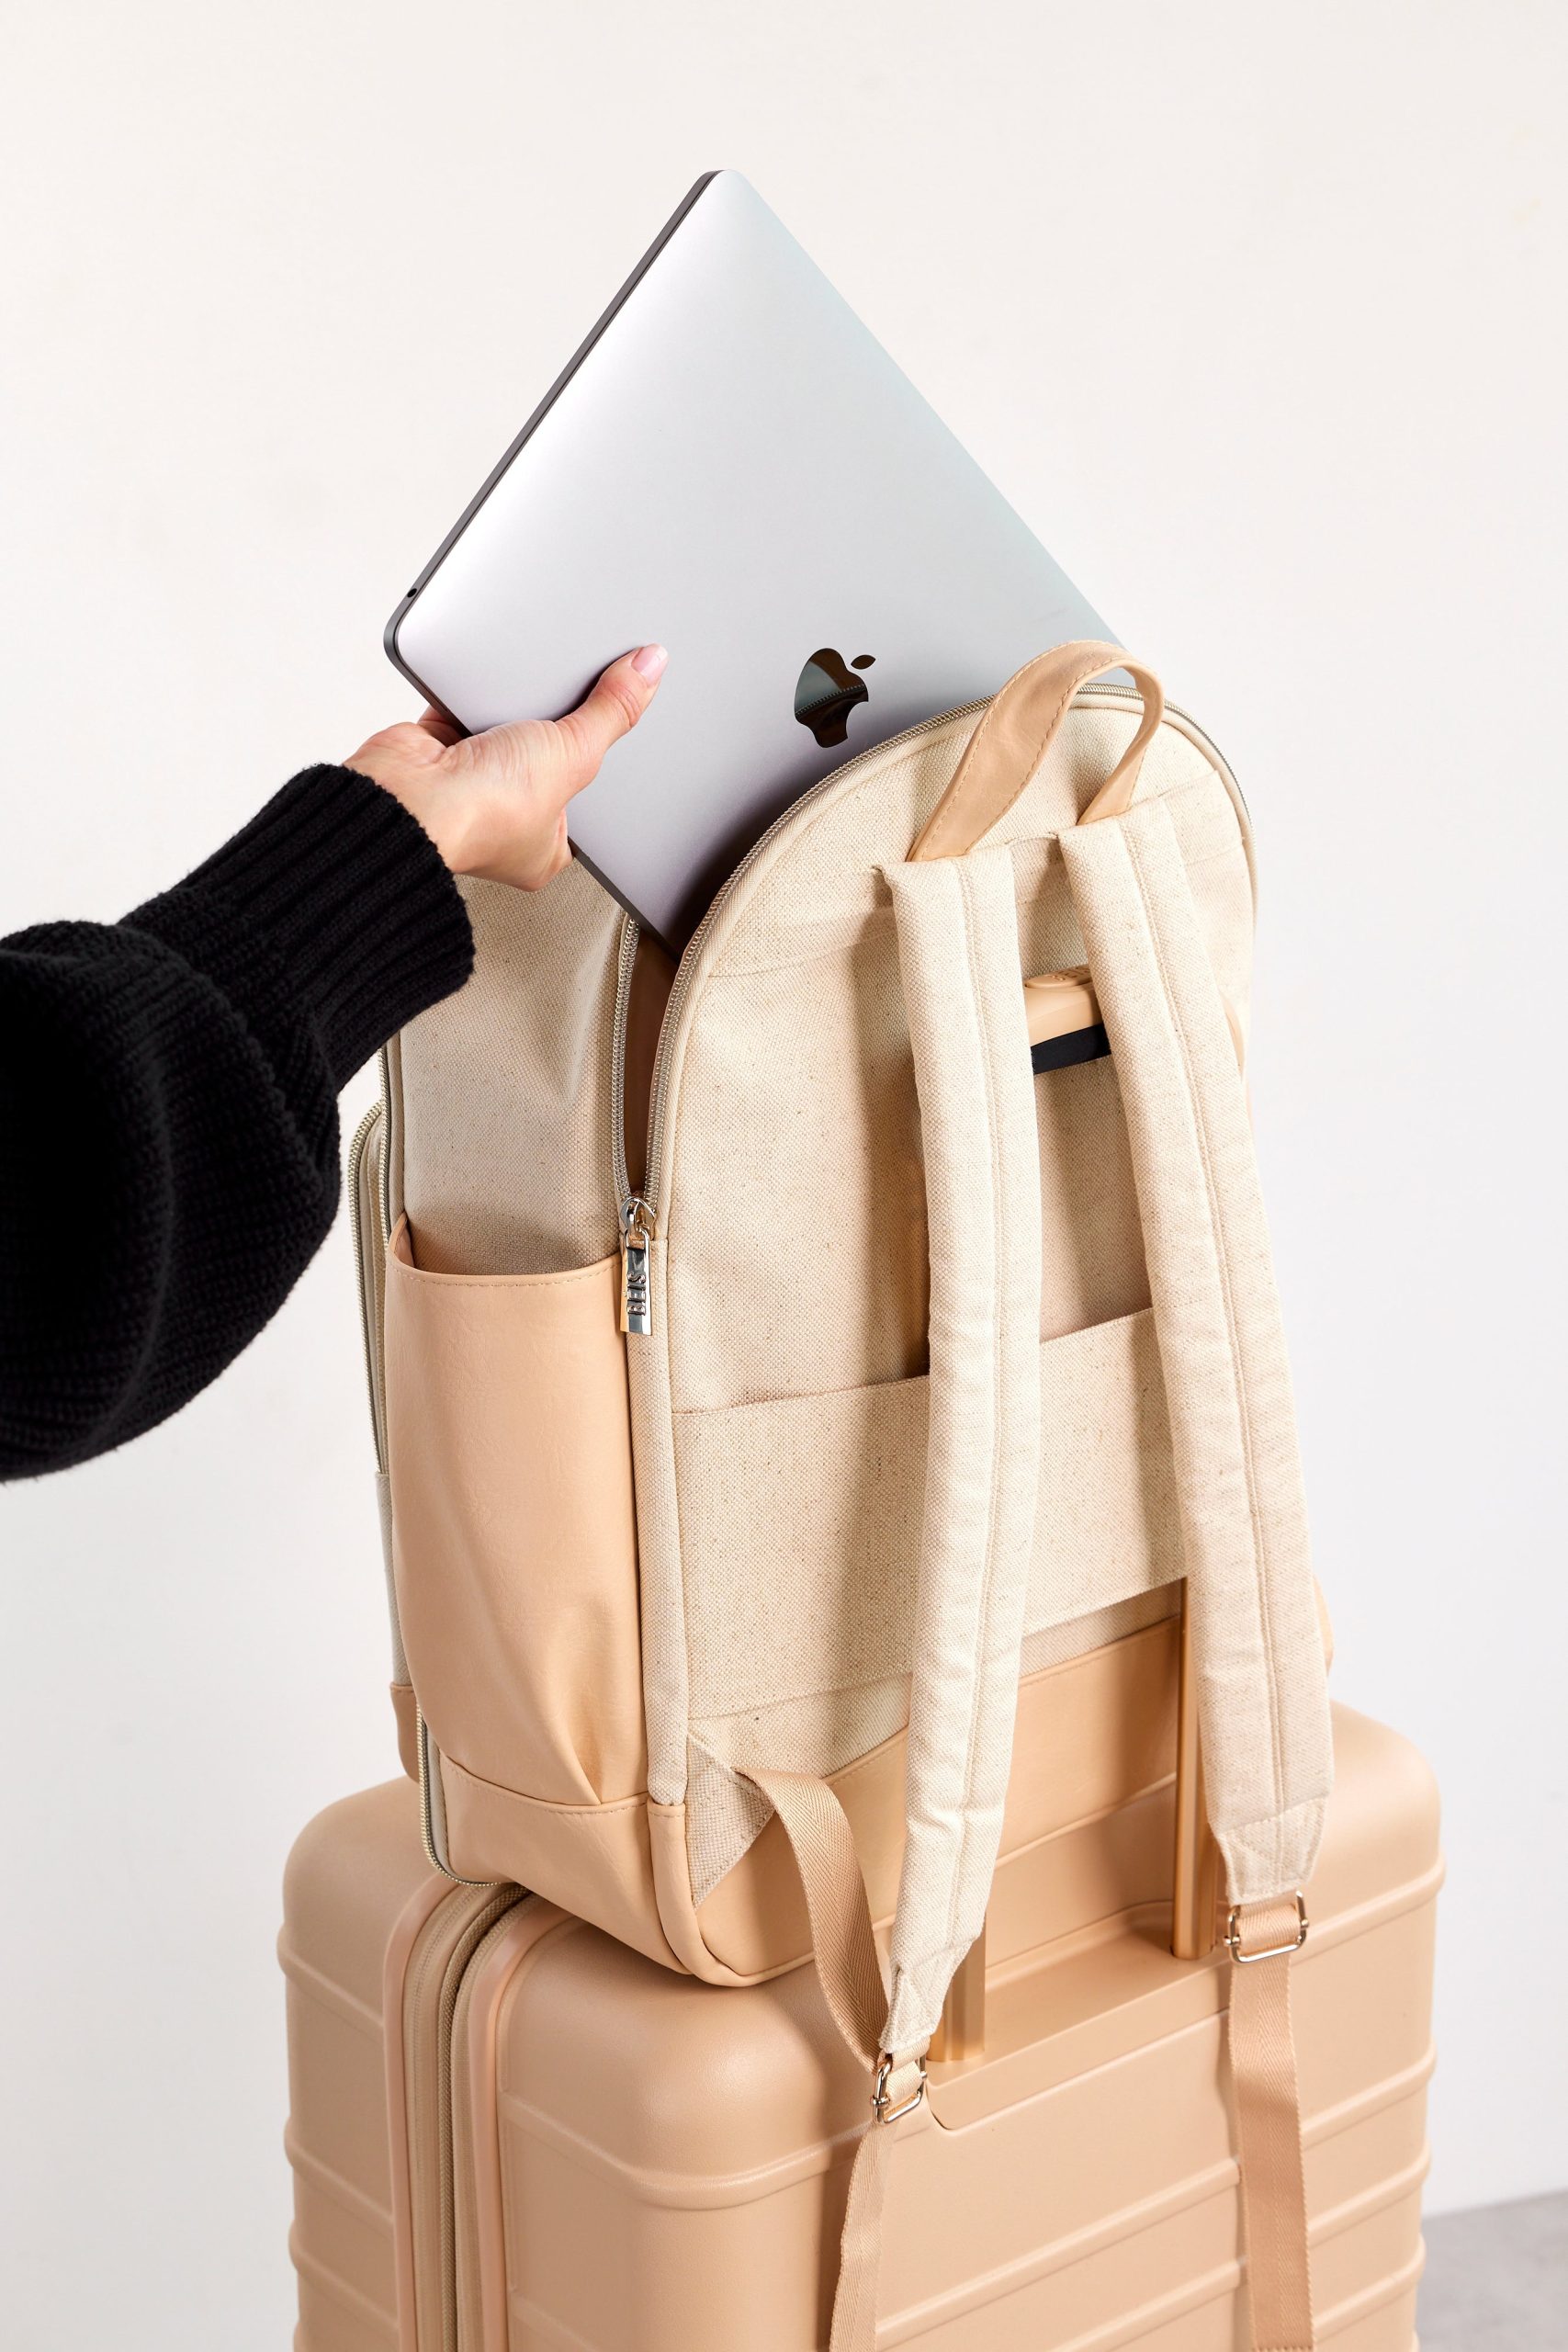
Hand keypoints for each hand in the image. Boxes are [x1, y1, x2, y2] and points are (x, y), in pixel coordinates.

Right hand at [346, 643, 666, 891]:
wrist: (407, 797)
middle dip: (554, 724)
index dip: (602, 757)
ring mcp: (471, 783)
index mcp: (545, 846)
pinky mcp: (440, 748)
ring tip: (525, 694)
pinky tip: (484, 686)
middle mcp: (507, 819)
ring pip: (508, 726)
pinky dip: (474, 690)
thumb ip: (612, 711)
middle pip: (548, 753)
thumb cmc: (479, 813)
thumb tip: (649, 670)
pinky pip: (466, 705)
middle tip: (567, 699)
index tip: (614, 718)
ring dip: (515, 704)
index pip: (589, 796)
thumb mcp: (573, 754)